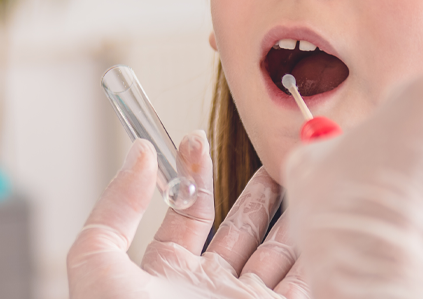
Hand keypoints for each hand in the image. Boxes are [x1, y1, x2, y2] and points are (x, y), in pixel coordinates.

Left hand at [69, 132, 309, 298]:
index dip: (193, 175)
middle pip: (243, 229)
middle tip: (276, 154)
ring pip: (281, 250)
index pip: (187, 215)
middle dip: (260, 191)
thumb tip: (141, 155)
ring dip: (295, 212)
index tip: (196, 138)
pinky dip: (319, 244)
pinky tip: (326, 212)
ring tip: (310, 172)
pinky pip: (307, 275)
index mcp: (165, 277)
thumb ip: (115, 210)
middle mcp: (211, 290)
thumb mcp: (97, 266)